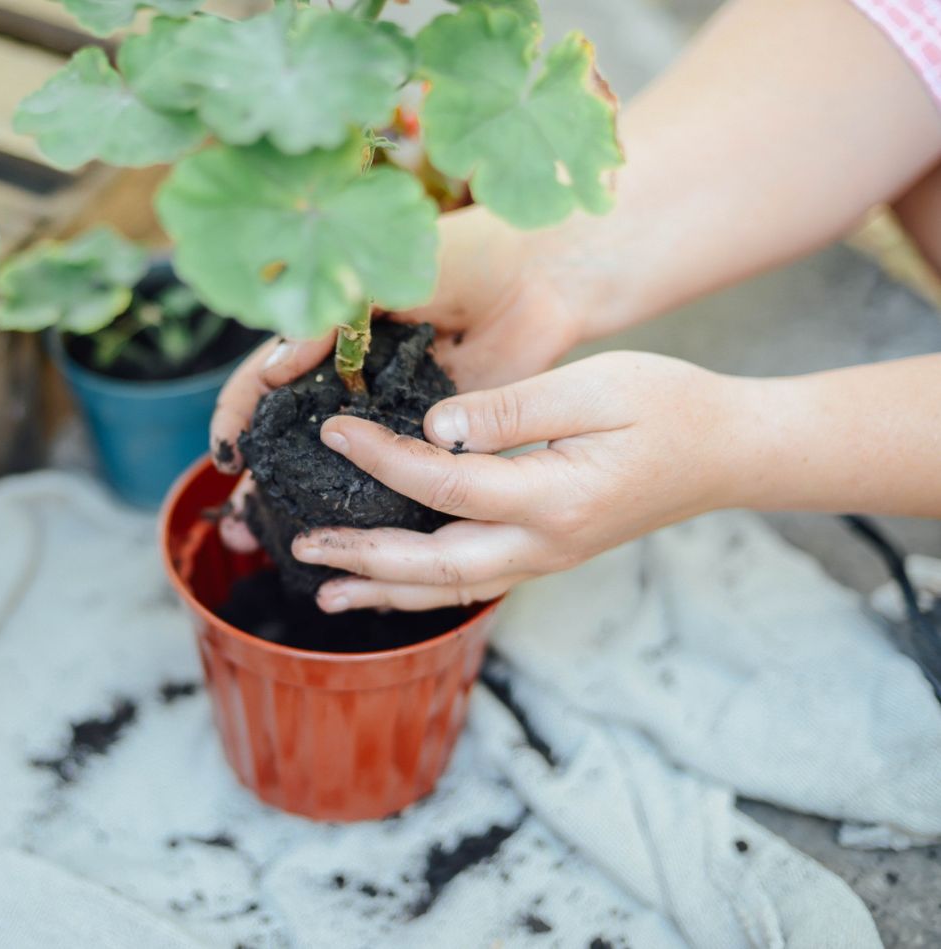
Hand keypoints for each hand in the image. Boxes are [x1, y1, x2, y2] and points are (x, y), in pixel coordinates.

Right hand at [211, 206, 588, 551]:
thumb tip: (274, 369)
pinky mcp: (436, 441)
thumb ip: (329, 319)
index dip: (239, 412)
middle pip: (290, 435)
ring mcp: (392, 413)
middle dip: (257, 479)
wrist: (541, 275)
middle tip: (236, 521)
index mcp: (331, 332)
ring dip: (300, 504)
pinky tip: (344, 539)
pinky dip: (366, 508)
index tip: (227, 452)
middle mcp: (353, 379)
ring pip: (335, 468)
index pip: (267, 377)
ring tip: (269, 540)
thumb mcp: (381, 278)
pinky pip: (394, 481)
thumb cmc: (461, 258)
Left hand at [291, 351, 744, 610]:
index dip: (378, 460)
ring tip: (327, 591)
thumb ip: (510, 409)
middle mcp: (542, 544)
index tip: (333, 431)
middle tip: (301, 544)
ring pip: (449, 588)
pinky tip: (392, 583)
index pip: (440, 484)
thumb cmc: (668, 408)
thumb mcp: (595, 388)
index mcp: (550, 499)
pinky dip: (422, 586)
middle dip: (361, 558)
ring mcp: (545, 557)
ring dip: (384, 590)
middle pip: (431, 565)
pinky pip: (471, 580)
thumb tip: (432, 426)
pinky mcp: (547, 552)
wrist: (729, 452)